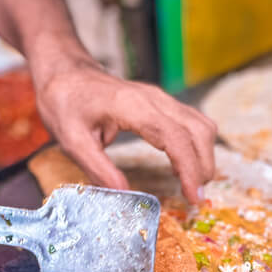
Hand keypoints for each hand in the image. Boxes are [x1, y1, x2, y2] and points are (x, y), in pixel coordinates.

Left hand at [33, 59, 216, 202]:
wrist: (66, 74)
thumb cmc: (66, 104)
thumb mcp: (72, 141)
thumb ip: (98, 168)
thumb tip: (124, 194)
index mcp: (133, 107)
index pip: (176, 138)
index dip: (190, 168)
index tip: (193, 196)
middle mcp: (155, 99)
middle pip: (198, 131)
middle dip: (203, 166)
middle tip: (195, 197)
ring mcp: (162, 98)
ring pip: (201, 124)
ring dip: (205, 155)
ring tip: (193, 184)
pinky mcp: (163, 102)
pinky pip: (193, 121)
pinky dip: (198, 144)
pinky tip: (185, 164)